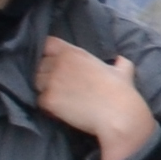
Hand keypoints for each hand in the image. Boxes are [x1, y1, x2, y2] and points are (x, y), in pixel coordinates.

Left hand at [29, 36, 160, 159]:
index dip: (49, 53)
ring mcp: (51, 81)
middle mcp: (59, 63)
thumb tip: (121, 60)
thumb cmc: (122, 93)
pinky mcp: (48, 99)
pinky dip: (47, 107)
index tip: (55, 62)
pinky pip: (39, 101)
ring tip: (60, 99)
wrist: (119, 116)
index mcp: (74, 53)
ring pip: (37, 83)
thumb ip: (118, 62)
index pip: (48, 44)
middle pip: (40, 65)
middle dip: (47, 74)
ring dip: (45, 90)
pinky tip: (60, 111)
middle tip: (61, 86)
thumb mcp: (123, 71)